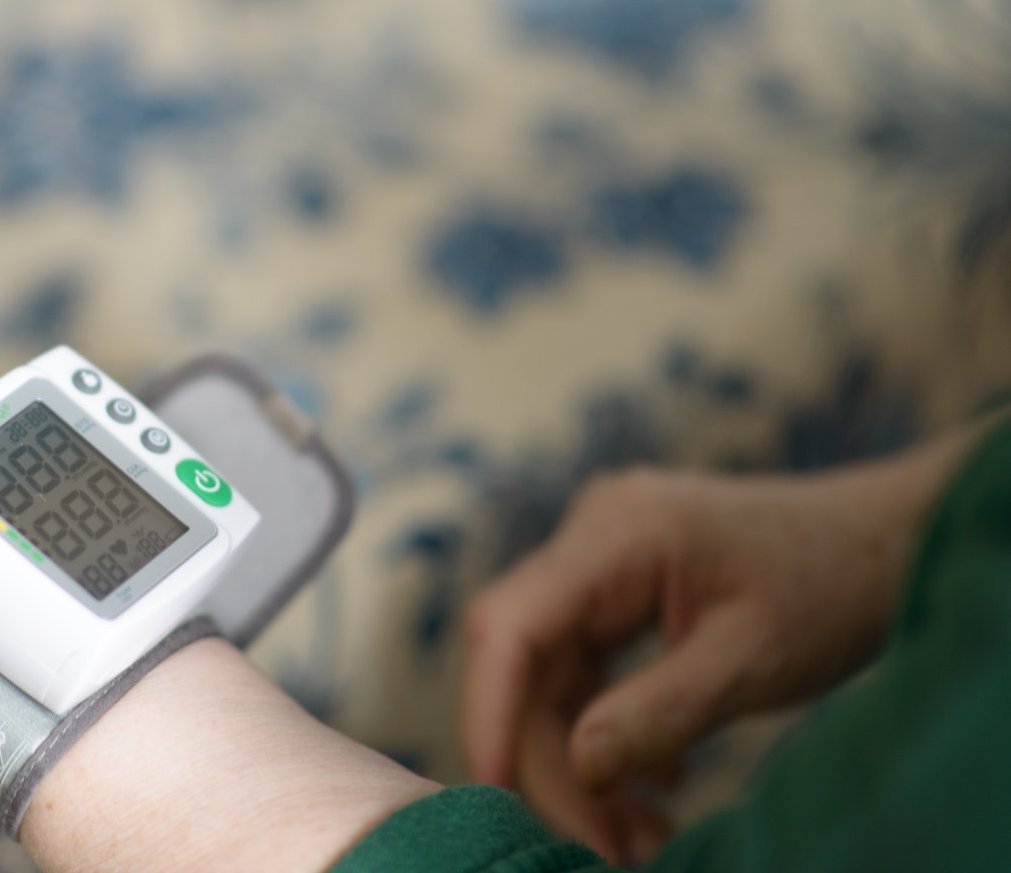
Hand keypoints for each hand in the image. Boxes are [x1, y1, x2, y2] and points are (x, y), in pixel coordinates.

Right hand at [458, 452, 964, 863]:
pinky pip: (585, 664)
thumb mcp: (752, 661)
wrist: (888, 537)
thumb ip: (659, 711)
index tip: (492, 792)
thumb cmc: (834, 583)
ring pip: (550, 671)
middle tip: (601, 849)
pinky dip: (608, 728)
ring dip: (580, 758)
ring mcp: (602, 558)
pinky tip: (658, 784)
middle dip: (552, 761)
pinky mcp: (620, 585)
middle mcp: (592, 535)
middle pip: (525, 660)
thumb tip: (578, 769)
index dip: (486, 711)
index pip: (509, 624)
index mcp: (616, 533)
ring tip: (633, 838)